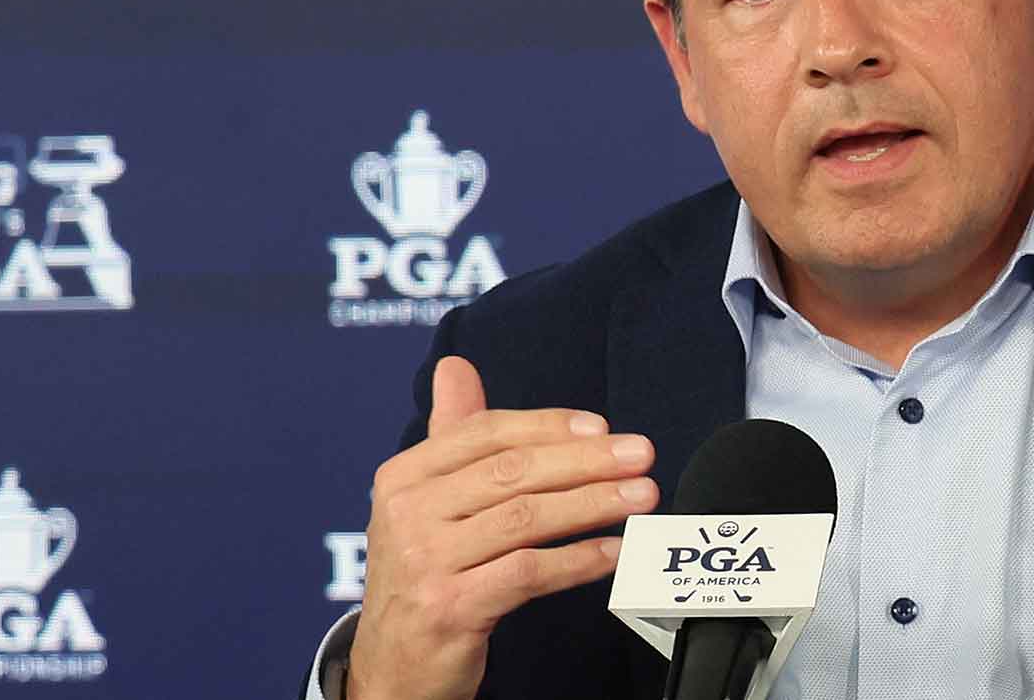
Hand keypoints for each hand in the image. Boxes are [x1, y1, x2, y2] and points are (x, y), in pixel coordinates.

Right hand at [347, 356, 659, 699]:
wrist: (391, 667)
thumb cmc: (424, 575)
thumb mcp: (425, 502)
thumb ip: (451, 436)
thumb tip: (456, 366)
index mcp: (403, 477)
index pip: (485, 434)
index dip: (549, 427)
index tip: (602, 428)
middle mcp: (407, 514)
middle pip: (512, 472)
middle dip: (586, 461)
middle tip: (641, 455)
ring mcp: (425, 562)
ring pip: (525, 518)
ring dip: (593, 503)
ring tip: (641, 496)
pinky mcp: (450, 608)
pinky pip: (528, 572)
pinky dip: (578, 560)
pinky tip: (614, 551)